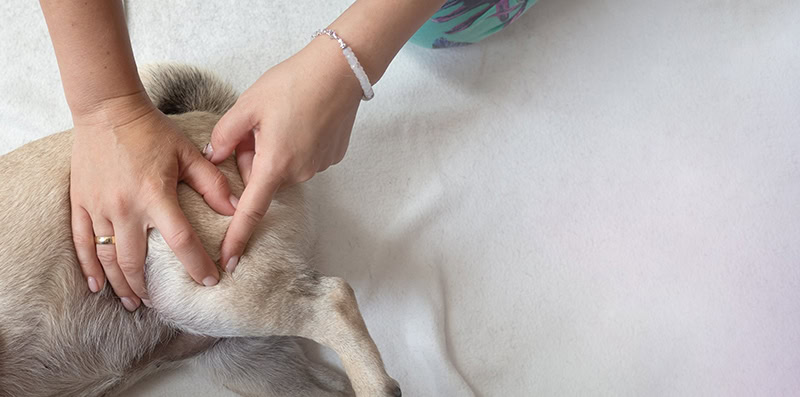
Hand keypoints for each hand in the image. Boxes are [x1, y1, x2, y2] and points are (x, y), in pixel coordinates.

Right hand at [71, 94, 235, 310]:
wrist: (107, 109)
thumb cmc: (151, 131)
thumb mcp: (188, 152)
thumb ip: (212, 183)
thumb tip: (236, 209)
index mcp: (155, 194)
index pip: (180, 241)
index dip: (197, 264)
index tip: (210, 281)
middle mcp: (125, 207)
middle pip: (135, 261)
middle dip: (149, 287)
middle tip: (162, 304)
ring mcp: (99, 207)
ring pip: (108, 257)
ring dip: (121, 284)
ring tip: (134, 302)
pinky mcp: (81, 202)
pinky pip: (82, 242)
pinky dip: (89, 267)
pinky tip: (98, 286)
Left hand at [205, 38, 363, 271]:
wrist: (340, 70)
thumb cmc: (292, 83)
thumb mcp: (247, 105)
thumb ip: (225, 136)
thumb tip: (214, 157)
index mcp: (274, 164)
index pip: (250, 211)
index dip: (237, 238)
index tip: (228, 262)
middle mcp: (299, 172)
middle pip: (264, 178)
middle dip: (253, 159)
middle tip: (255, 125)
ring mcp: (319, 166)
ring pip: (284, 167)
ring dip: (275, 150)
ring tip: (283, 115)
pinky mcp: (333, 156)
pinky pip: (305, 158)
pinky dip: (297, 144)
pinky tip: (303, 119)